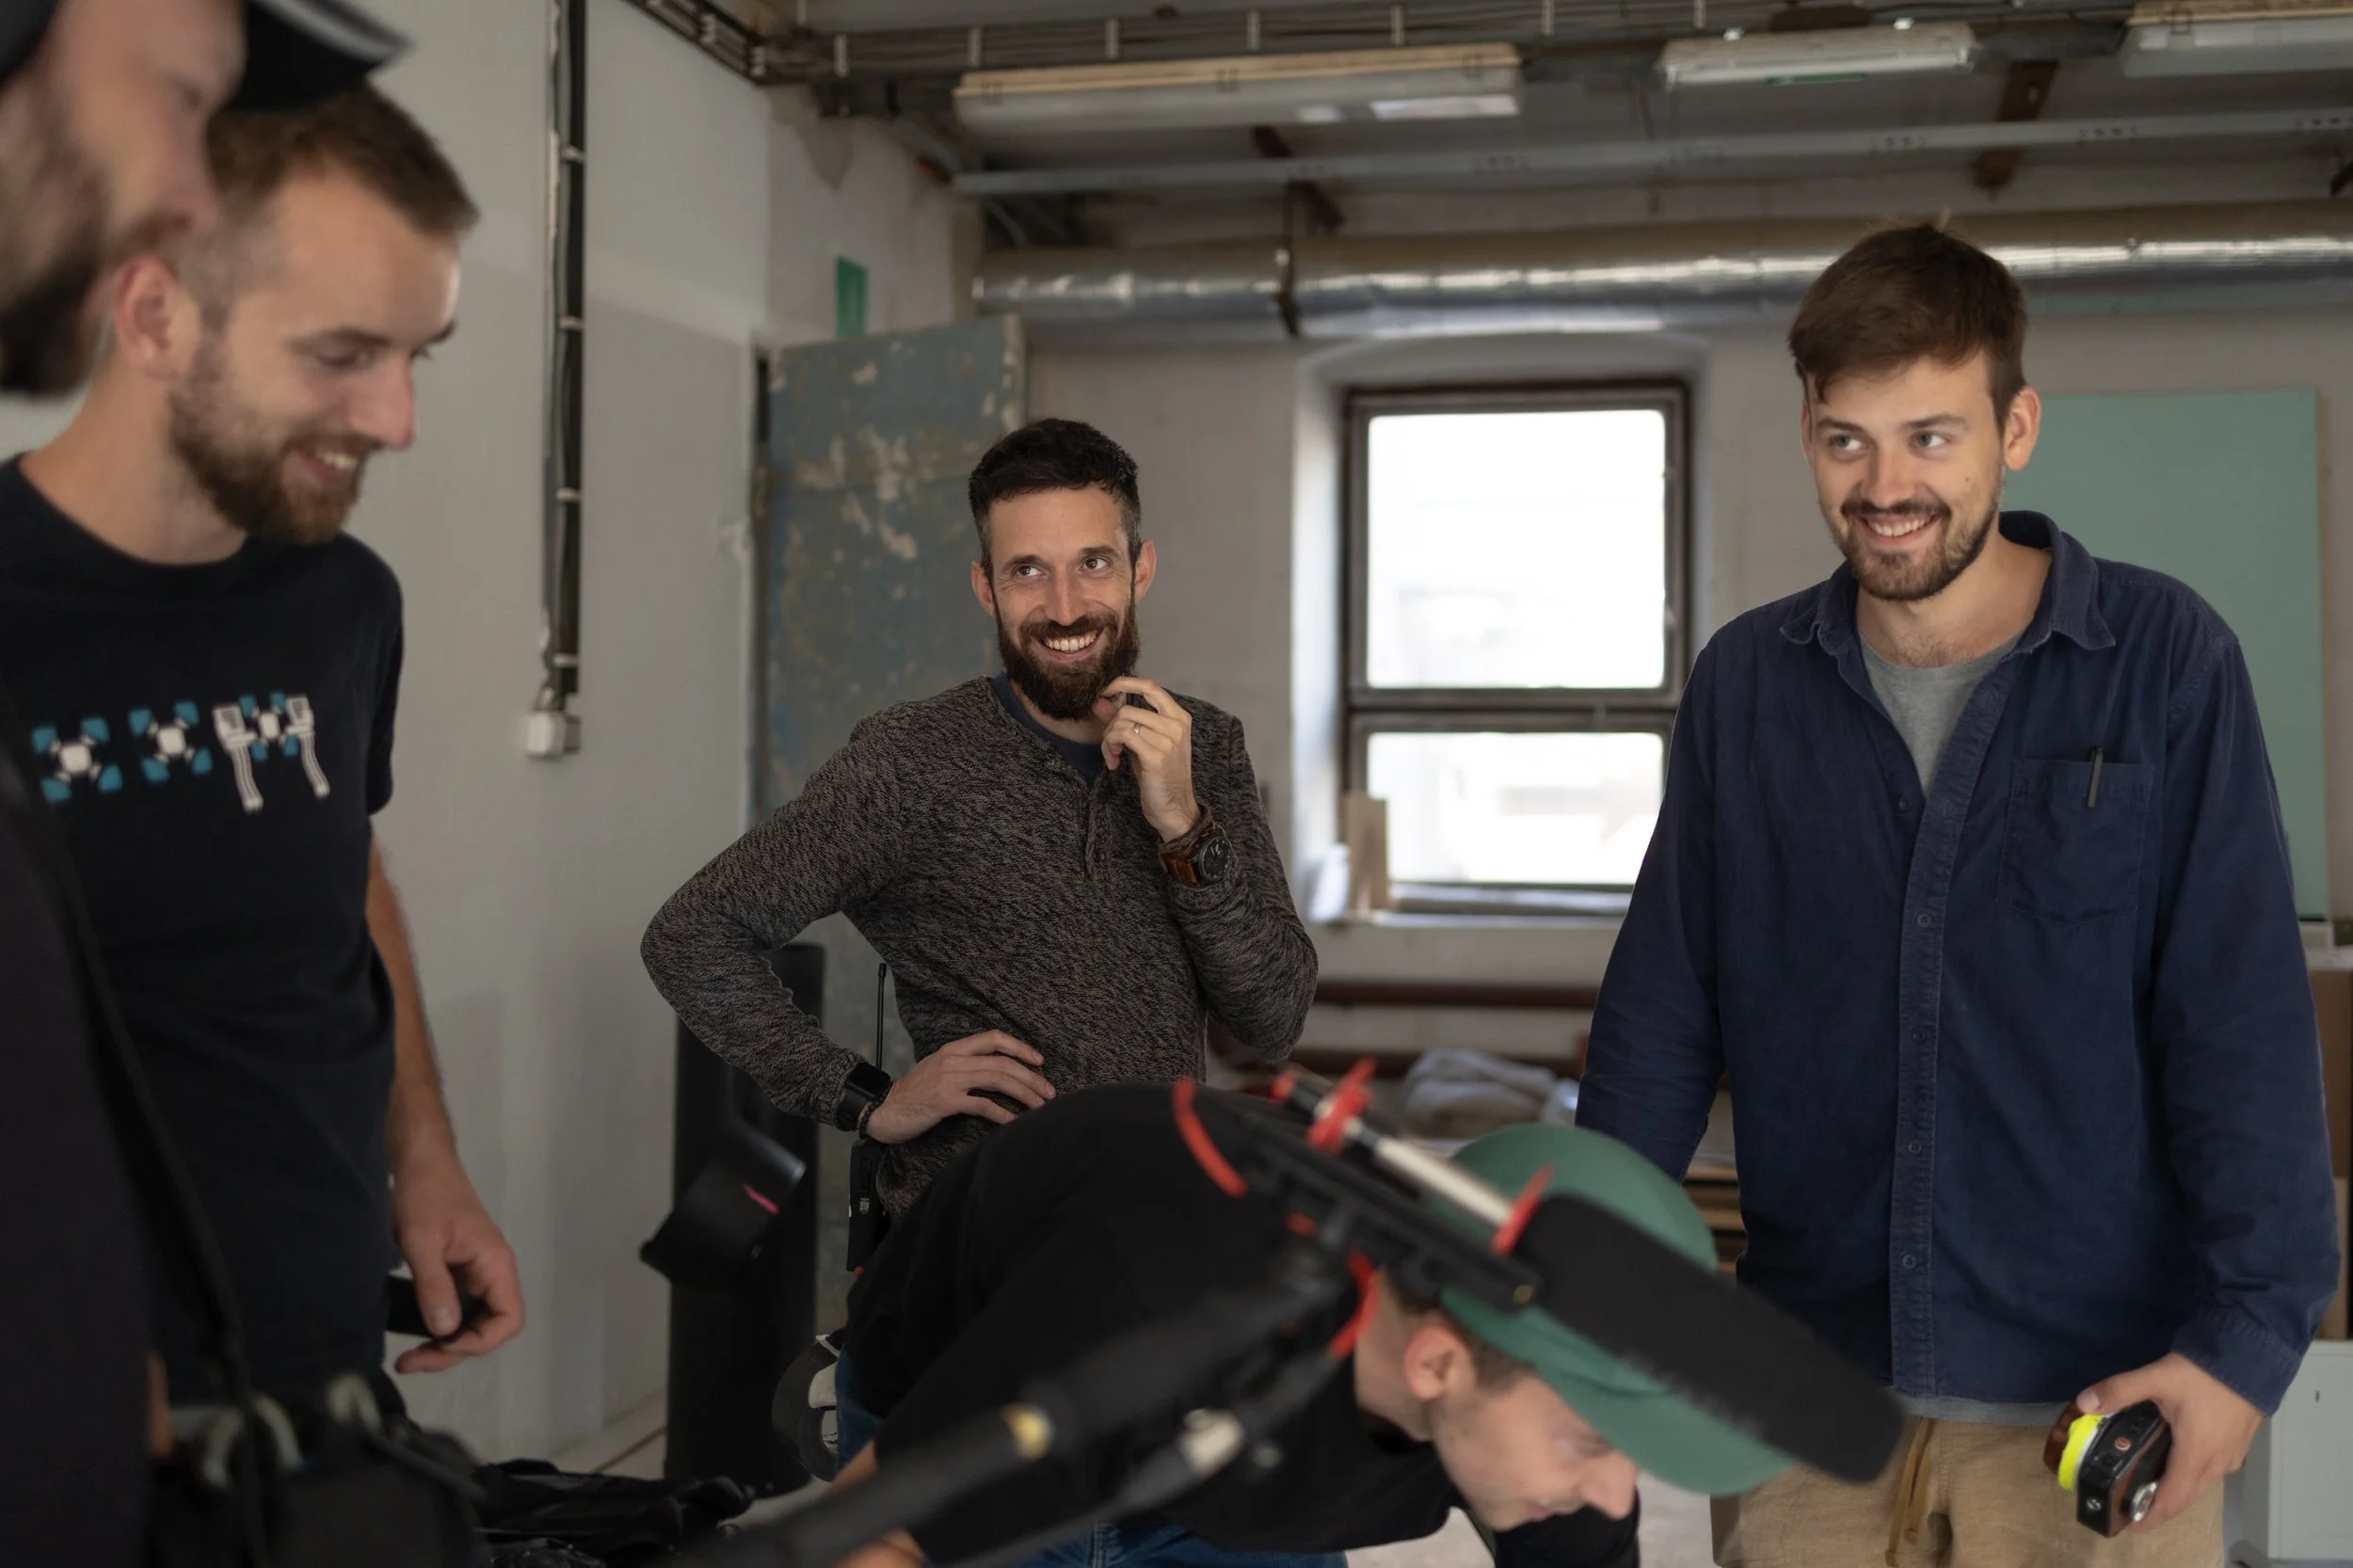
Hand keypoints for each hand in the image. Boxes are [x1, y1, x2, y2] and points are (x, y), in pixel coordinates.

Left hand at [391, 1149, 524, 1373]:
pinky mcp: (458, 1271)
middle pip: (488, 1328)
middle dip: (452, 1351)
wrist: (420, 1161)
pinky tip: (413, 1332)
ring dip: (444, 1344)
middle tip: (409, 1361)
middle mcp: (492, 1273)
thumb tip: (444, 1331)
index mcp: (495, 1264)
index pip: (508, 1320)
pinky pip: (457, 1308)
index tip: (440, 1343)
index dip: (479, 1342)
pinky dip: (438, 1326)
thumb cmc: (425, 1194)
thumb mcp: (422, 1240)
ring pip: (471, 1322)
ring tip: (408, 1357)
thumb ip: (434, 1285)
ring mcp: (475, 1273)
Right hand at [863, 1031, 1054, 1143]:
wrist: (883, 1109)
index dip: (1020, 1047)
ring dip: (1025, 1093)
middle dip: (1031, 1077)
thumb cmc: (914, 1093)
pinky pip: (983, 1105)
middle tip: (1050, 1092)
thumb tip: (999, 1074)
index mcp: (954, 1049)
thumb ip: (965, 1066)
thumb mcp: (939, 1070)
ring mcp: (949, 1079)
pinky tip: (1016, 1122)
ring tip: (1042, 1106)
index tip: (1039, 1061)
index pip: (994, 1038)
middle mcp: (954, 1059)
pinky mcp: (945, 1101)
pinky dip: (1004, 1114)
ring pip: (998, 1080)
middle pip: (1002, 1062)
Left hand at [1097, 676, 1198, 841]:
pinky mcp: (1156, 755)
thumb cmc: (1159, 776)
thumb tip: (1100, 701)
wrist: (1175, 809)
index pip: (1150, 686)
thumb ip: (1124, 721)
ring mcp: (1168, 739)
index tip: (1105, 692)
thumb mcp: (1141, 744)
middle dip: (1110, 727)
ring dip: (1108, 740)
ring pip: (1121, 723)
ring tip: (1112, 756)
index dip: (1124, 683)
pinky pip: (1121, 737)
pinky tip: (1113, 763)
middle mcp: (1176, 724)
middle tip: (1110, 746)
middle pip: (1128, 708)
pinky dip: (1109, 748)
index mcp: (1179, 717)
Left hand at [2074, 1352, 2260, 1530]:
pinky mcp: (2237, 1446)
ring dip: (2175, 1490)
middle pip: (2186, 1498)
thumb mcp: (2156, 1377)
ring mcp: (2231, 1457)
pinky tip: (2171, 1459)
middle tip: (2129, 1502)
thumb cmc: (2204, 1373)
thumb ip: (2119, 1390)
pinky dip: (2189, 1475)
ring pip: (2199, 1485)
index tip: (2128, 1523)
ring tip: (2145, 1482)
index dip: (2150, 1516)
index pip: (2171, 1501)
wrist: (2251, 1357)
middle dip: (2158, 1506)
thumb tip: (2084, 1403)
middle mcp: (2217, 1464)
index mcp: (2195, 1456)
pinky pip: (2210, 1471)